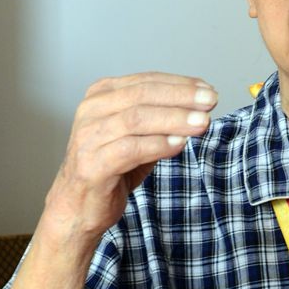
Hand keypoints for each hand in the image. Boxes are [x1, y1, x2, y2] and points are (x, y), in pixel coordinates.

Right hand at [42, 72, 216, 247]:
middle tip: (210, 102)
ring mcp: (88, 137)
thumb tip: (199, 111)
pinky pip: (130, 149)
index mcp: (101, 96)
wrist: (78, 207)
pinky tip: (180, 144)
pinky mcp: (92, 164)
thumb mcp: (138, 137)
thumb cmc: (110, 169)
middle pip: (142, 95)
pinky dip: (158, 145)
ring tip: (202, 123)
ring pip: (136, 118)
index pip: (145, 81)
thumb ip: (161, 123)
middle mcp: (91, 111)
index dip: (180, 84)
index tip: (207, 90)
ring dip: (174, 119)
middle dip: (181, 97)